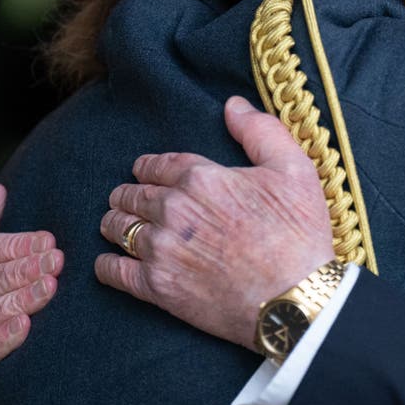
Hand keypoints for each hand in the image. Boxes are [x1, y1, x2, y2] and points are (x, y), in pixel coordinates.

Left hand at [94, 96, 334, 350]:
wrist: (294, 299)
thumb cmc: (298, 233)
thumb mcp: (294, 169)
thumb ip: (260, 130)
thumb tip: (232, 104)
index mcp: (202, 177)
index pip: (158, 164)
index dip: (148, 166)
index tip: (145, 170)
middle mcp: (174, 209)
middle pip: (132, 193)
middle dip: (128, 193)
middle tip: (128, 198)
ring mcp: (161, 249)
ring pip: (118, 227)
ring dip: (115, 222)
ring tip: (118, 225)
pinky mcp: (156, 287)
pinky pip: (112, 271)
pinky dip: (106, 264)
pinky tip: (110, 261)